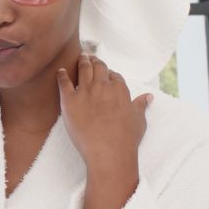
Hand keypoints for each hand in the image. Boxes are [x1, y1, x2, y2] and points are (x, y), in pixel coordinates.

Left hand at [56, 54, 150, 171]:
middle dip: (94, 61)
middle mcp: (102, 86)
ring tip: (80, 58)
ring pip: (82, 69)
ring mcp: (85, 92)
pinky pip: (64, 83)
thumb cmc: (126, 139)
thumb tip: (148, 96)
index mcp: (119, 89)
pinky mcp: (69, 100)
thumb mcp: (138, 120)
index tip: (105, 72)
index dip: (108, 73)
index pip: (113, 75)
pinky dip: (61, 75)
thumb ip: (141, 106)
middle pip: (98, 67)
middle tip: (89, 56)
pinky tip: (60, 71)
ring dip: (81, 62)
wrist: (108, 151)